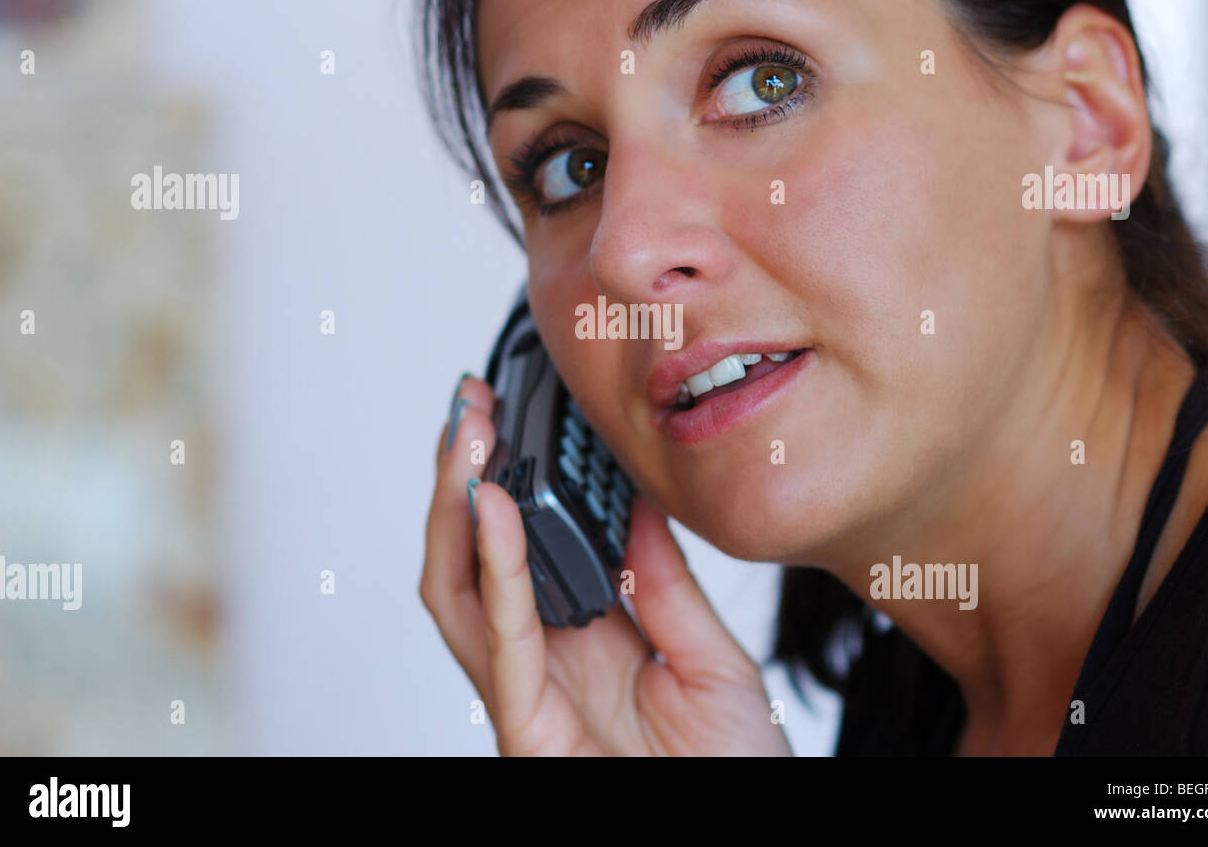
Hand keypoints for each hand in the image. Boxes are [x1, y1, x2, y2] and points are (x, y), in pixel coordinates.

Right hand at [421, 373, 793, 755]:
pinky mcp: (525, 730)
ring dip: (456, 508)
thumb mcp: (712, 659)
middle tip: (470, 404)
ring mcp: (527, 695)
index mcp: (586, 640)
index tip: (521, 412)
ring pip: (458, 591)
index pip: (528, 547)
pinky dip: (491, 568)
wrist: (751, 826)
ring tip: (467, 435)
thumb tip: (633, 502)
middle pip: (472, 561)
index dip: (516, 482)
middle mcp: (545, 662)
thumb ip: (662, 583)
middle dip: (463, 480)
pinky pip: (499, 640)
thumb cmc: (736, 770)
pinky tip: (491, 506)